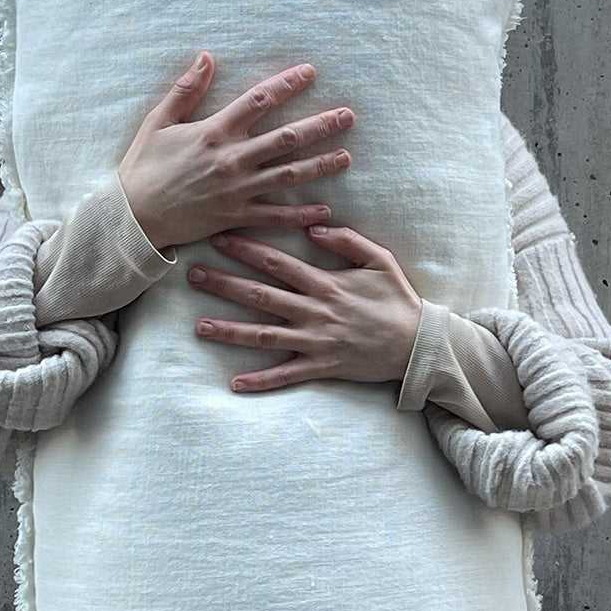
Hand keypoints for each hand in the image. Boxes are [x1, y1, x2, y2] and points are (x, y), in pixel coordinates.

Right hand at [117, 51, 355, 250]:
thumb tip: (207, 56)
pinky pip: (274, 216)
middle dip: (320, 125)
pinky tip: (324, 209)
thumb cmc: (143, 167)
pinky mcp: (236, 217)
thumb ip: (186, 90)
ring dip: (320, 165)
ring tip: (347, 157)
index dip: (287, 84)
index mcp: (214, 132)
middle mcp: (232, 159)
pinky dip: (300, 214)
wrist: (133, 217)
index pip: (259, 100)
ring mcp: (237, 190)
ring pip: (288, 175)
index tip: (311, 72)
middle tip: (348, 115)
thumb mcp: (159, 122)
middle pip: (286, 137)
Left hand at [185, 224, 423, 391]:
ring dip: (230, 331)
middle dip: (224, 285)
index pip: (278, 262)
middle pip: (260, 295)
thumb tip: (313, 227)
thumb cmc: (398, 299)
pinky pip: (287, 375)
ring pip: (265, 335)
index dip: (246, 249)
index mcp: (326, 283)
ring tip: (199, 327)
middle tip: (192, 275)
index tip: (219, 238)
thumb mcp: (380, 259)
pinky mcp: (322, 366)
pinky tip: (234, 384)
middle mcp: (315, 311)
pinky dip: (261, 381)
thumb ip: (348, 241)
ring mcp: (316, 341)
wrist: (418, 344)